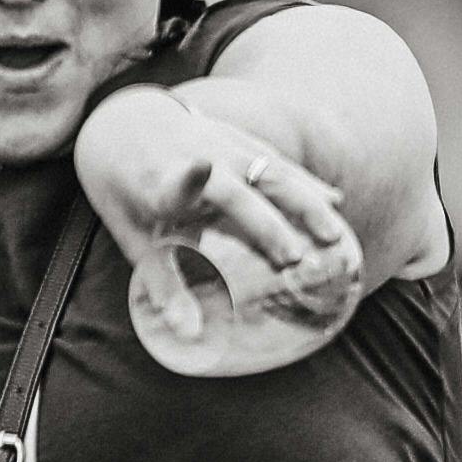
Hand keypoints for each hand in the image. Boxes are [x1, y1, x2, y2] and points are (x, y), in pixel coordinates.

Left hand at [82, 86, 362, 345]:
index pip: (175, 184)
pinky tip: (335, 201)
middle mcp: (199, 157)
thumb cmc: (130, 193)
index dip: (188, 178)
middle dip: (269, 222)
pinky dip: (306, 183)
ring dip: (305, 201)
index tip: (201, 169)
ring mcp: (224, 145)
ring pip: (271, 171)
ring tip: (334, 235)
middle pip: (240, 188)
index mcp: (161, 183)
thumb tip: (189, 336)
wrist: (126, 125)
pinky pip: (278, 163)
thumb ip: (164, 284)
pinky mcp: (241, 140)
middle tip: (298, 259)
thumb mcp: (134, 238)